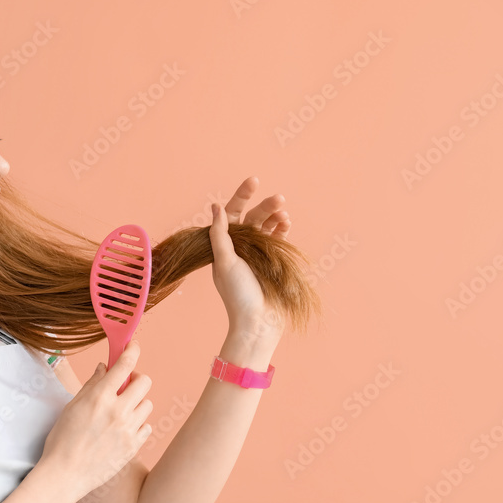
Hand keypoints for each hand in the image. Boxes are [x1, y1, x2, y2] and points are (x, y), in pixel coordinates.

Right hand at [39, 340, 152, 502]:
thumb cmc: (62, 440)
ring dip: (137, 403)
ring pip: (147, 404)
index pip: (125, 365)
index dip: (131, 350)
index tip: (133, 346)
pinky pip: (146, 426)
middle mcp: (118, 411)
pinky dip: (137, 424)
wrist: (65, 475)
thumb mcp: (72, 406)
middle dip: (135, 379)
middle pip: (145, 382)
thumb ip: (92, 385)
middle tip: (124, 386)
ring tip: (121, 411)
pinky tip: (122, 429)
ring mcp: (129, 429)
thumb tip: (104, 368)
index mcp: (100, 397)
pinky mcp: (134, 446)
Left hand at [210, 176, 289, 338]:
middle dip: (265, 207)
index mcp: (224, 246)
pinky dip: (282, 230)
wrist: (259, 321)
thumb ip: (220, 234)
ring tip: (284, 211)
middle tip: (278, 198)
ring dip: (275, 217)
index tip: (253, 181)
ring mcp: (257, 254)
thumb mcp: (225, 262)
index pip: (231, 215)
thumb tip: (215, 206)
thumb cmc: (238, 294)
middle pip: (252, 219)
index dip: (241, 197)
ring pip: (267, 227)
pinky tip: (287, 222)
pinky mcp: (273, 261)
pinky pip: (278, 239)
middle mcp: (240, 248)